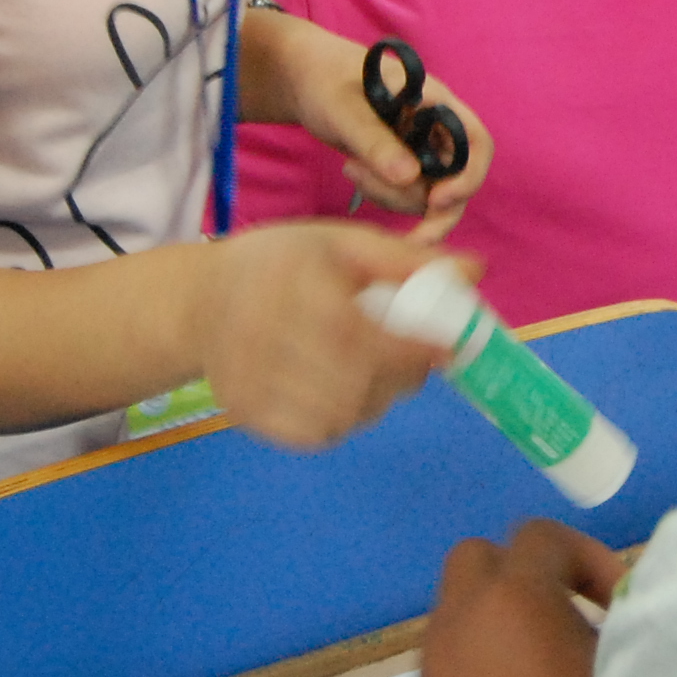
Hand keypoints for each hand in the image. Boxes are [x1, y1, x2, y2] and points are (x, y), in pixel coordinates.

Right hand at [194, 222, 453, 447]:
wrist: (200, 301)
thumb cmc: (282, 264)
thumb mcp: (341, 242)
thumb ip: (406, 259)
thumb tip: (476, 270)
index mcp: (285, 283)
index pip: (354, 332)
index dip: (409, 348)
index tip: (448, 348)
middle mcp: (258, 334)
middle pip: (351, 379)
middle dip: (401, 375)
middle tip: (418, 360)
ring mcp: (247, 381)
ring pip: (339, 413)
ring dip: (377, 399)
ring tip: (379, 372)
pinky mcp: (244, 413)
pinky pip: (314, 434)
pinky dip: (345, 419)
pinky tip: (347, 391)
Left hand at [248, 11, 493, 241]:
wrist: (307, 80)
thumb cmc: (326, 79)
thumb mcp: (344, 108)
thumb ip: (375, 140)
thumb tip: (410, 177)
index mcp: (437, 102)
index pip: (476, 143)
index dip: (468, 176)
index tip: (437, 200)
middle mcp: (438, 128)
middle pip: (456, 180)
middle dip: (428, 205)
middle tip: (396, 222)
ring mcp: (422, 148)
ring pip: (429, 194)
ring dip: (392, 196)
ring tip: (350, 169)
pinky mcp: (404, 164)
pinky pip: (407, 195)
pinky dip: (383, 195)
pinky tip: (352, 172)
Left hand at [409, 520, 625, 676]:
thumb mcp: (627, 662)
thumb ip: (617, 614)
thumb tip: (613, 605)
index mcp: (513, 599)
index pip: (538, 535)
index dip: (584, 559)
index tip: (613, 603)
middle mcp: (456, 631)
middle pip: (474, 562)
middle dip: (519, 579)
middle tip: (565, 624)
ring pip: (451, 629)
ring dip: (491, 636)